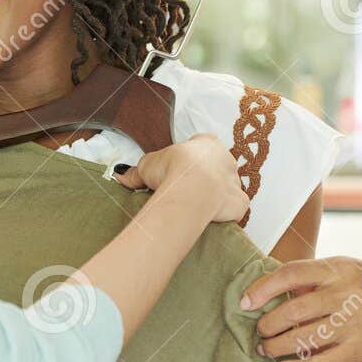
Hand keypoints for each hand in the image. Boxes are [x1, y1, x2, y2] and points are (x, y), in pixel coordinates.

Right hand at [113, 134, 247, 223]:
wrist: (190, 190)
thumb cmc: (171, 170)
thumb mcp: (147, 165)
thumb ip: (136, 172)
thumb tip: (121, 176)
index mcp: (207, 143)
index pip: (202, 145)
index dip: (190, 158)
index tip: (178, 169)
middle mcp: (226, 159)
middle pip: (217, 166)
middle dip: (205, 176)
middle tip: (185, 190)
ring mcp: (235, 181)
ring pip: (228, 187)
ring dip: (217, 194)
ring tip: (197, 206)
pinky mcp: (239, 202)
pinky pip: (236, 207)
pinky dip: (227, 213)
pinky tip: (213, 219)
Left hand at [240, 256, 361, 361]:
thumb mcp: (346, 270)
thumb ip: (312, 277)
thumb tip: (266, 289)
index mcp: (340, 267)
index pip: (291, 274)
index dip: (262, 288)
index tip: (244, 302)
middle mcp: (349, 293)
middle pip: (294, 311)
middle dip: (268, 324)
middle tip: (259, 331)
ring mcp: (357, 322)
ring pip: (305, 339)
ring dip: (277, 348)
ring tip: (265, 349)